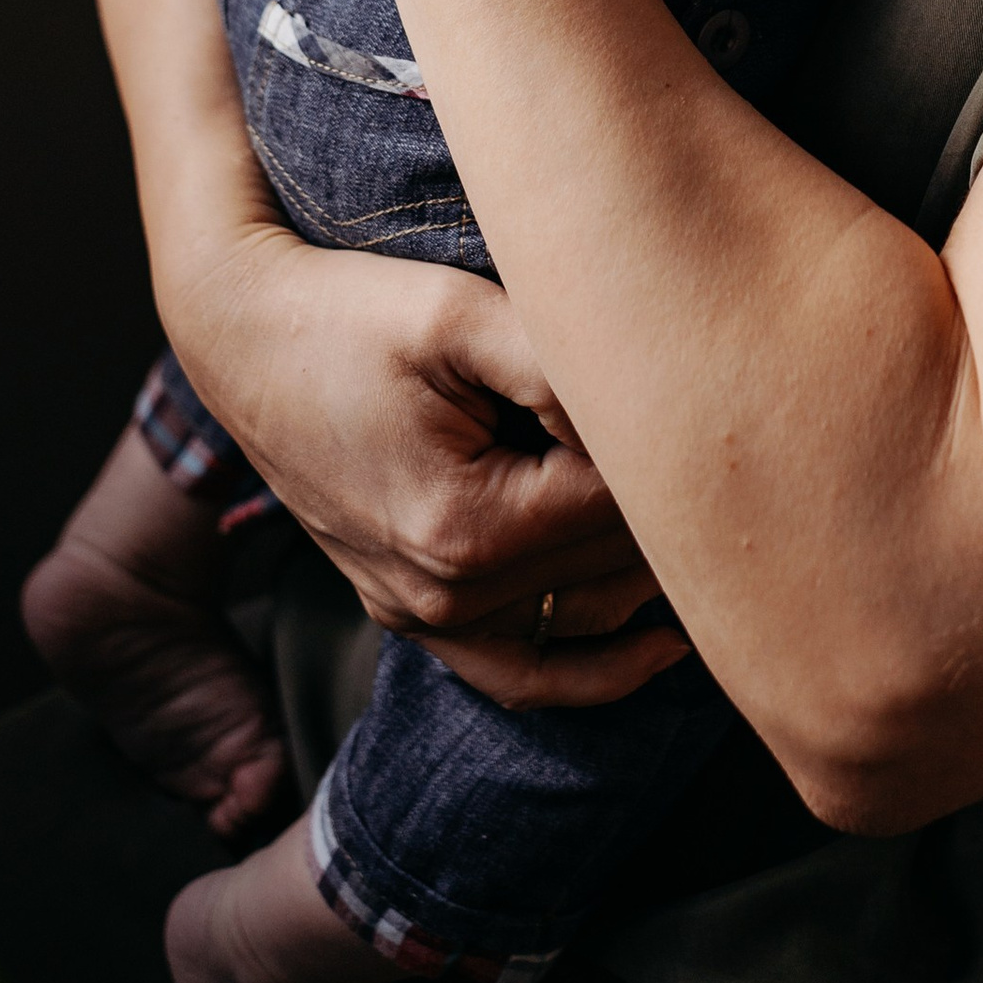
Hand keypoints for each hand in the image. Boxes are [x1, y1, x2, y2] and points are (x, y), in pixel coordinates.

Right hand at [167, 225, 686, 709]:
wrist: (242, 335)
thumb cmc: (349, 310)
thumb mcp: (460, 313)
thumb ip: (561, 362)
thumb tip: (653, 408)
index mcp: (466, 531)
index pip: (625, 506)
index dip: (671, 446)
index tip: (707, 390)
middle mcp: (446, 598)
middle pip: (613, 567)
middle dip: (675, 509)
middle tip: (739, 447)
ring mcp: (423, 617)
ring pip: (582, 621)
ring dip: (651, 578)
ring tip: (726, 522)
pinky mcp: (411, 610)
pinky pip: (517, 672)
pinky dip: (589, 670)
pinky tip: (657, 646)